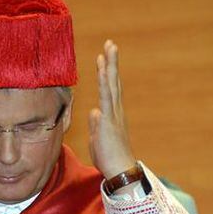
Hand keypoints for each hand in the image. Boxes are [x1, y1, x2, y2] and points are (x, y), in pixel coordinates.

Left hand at [88, 40, 136, 179]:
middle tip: (110, 43)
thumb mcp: (97, 138)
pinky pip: (106, 97)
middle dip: (111, 62)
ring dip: (109, 66)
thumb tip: (94, 112)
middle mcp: (115, 111)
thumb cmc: (109, 157)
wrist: (119, 170)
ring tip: (108, 48)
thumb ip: (95, 124)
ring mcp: (113, 114)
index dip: (107, 73)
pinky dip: (104, 82)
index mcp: (112, 115)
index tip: (104, 58)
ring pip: (111, 85)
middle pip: (113, 82)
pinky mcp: (108, 119)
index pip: (109, 89)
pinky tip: (103, 70)